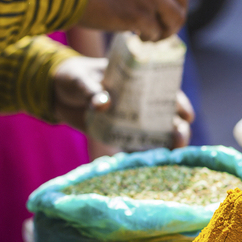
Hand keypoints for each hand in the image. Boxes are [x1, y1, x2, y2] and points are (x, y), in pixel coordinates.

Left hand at [52, 56, 195, 148]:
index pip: (166, 90)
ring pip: (156, 133)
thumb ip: (92, 90)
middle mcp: (140, 101)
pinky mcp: (118, 135)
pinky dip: (142, 155)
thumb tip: (104, 104)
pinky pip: (134, 146)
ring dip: (166, 144)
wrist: (56, 92)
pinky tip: (149, 164)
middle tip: (179, 137)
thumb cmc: (74, 77)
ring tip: (171, 154)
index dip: (179, 102)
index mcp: (138, 80)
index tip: (185, 114)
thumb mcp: (82, 79)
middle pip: (168, 115)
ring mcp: (130, 120)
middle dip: (178, 127)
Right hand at [77, 0, 187, 41]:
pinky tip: (136, 37)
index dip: (167, 0)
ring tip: (151, 36)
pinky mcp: (142, 14)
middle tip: (159, 29)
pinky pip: (156, 32)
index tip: (156, 10)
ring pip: (176, 18)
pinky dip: (148, 38)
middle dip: (172, 17)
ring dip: (166, 31)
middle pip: (181, 0)